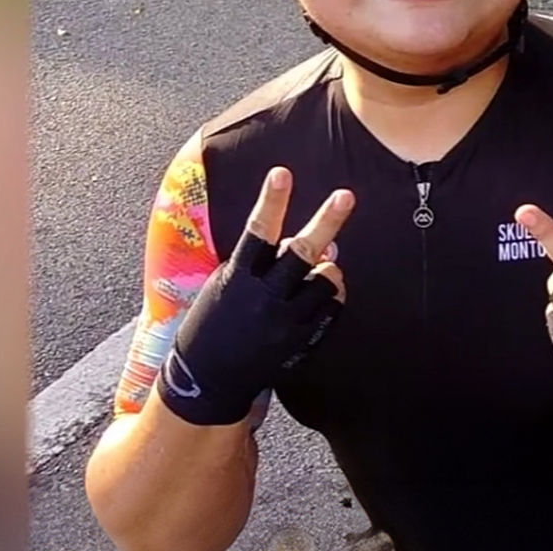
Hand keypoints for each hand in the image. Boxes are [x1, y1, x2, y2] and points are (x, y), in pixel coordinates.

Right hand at [156, 168, 351, 426]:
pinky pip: (333, 308)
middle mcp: (262, 298)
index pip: (257, 232)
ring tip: (319, 269)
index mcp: (237, 279)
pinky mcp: (301, 342)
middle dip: (325, 222)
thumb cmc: (216, 321)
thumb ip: (267, 261)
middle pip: (302, 253)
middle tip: (345, 196)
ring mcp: (284, 322)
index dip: (270, 202)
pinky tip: (321, 294)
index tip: (281, 173)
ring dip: (328, 268)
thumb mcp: (227, 284)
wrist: (207, 379)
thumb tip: (320, 240)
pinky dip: (332, 295)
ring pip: (326, 279)